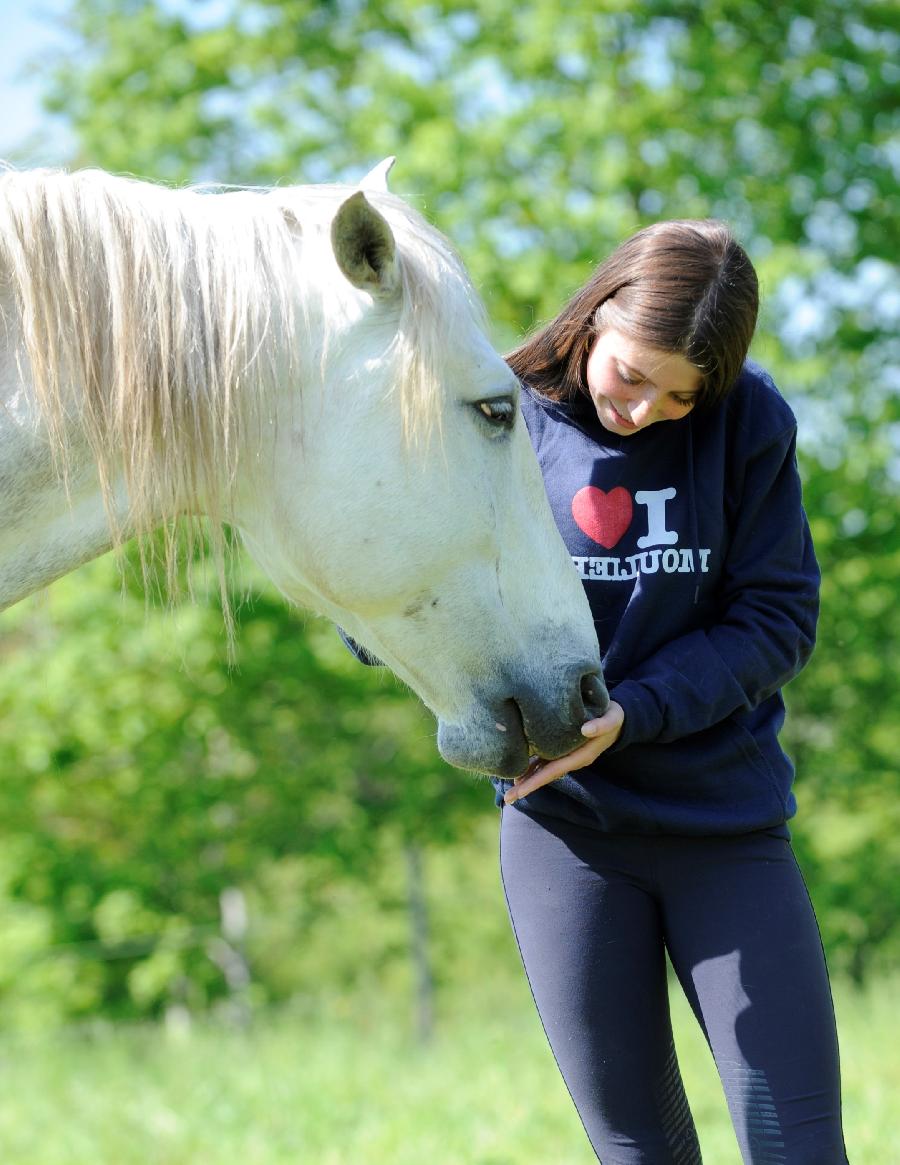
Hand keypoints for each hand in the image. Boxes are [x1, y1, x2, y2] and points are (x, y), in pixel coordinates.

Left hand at [503, 701, 624, 804]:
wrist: (618, 720)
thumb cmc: (614, 717)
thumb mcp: (612, 718)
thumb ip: (601, 725)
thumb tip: (586, 729)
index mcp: (581, 755)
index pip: (555, 770)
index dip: (537, 780)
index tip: (520, 791)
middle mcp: (573, 759)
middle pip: (546, 775)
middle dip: (527, 787)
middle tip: (507, 799)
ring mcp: (567, 756)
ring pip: (544, 770)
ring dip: (527, 779)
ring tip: (509, 790)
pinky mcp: (563, 749)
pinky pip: (546, 760)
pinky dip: (532, 766)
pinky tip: (519, 771)